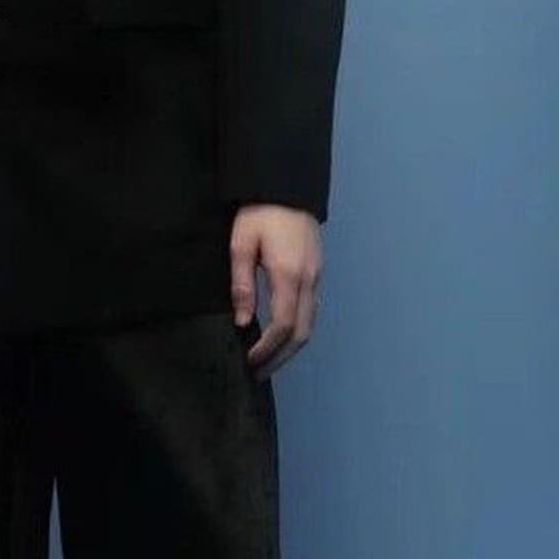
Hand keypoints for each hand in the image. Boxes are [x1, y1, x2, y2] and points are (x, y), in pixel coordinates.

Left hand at [229, 204, 322, 379]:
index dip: (268, 349)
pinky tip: (281, 336)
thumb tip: (243, 321)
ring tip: (267, 360)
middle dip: (281, 358)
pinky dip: (298, 331)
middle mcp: (309, 280)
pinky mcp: (316, 271)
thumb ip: (242, 284)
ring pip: (310, 324)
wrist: (286, 185)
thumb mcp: (241, 244)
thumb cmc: (259, 212)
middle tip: (258, 372)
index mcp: (289, 275)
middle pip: (302, 333)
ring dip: (291, 348)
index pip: (284, 326)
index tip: (249, 361)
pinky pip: (311, 310)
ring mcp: (317, 276)